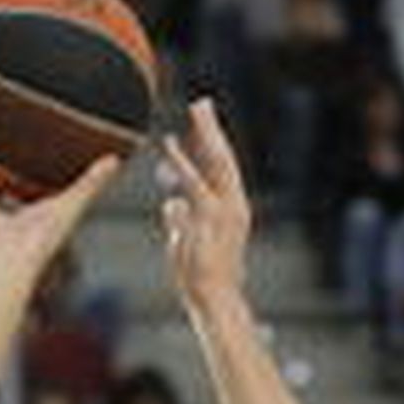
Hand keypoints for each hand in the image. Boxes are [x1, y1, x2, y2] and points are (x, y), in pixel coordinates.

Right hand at [0, 155, 119, 286]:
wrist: (8, 263)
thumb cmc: (41, 241)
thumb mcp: (70, 205)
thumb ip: (92, 183)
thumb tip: (117, 158)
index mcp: (42, 212)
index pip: (48, 189)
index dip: (51, 173)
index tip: (51, 154)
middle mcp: (17, 216)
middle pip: (14, 190)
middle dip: (12, 173)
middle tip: (8, 146)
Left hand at [159, 99, 251, 316]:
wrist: (216, 302)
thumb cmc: (202, 280)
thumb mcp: (188, 244)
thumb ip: (181, 221)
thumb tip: (171, 204)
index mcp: (232, 210)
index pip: (221, 169)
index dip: (212, 143)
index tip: (203, 119)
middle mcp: (233, 207)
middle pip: (222, 159)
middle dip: (212, 129)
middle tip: (202, 101)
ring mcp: (224, 214)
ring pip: (211, 168)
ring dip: (200, 138)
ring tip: (188, 114)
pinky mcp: (209, 223)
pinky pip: (194, 186)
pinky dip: (183, 164)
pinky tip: (169, 145)